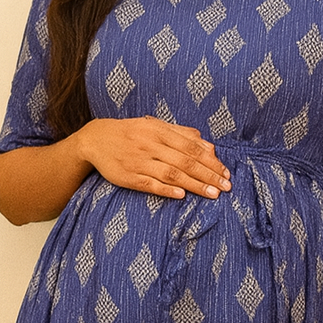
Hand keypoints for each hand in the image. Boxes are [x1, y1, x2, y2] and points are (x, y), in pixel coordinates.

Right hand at [76, 117, 231, 198]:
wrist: (97, 139)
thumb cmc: (132, 133)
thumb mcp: (156, 126)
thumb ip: (182, 134)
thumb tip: (209, 145)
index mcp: (160, 131)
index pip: (192, 147)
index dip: (211, 161)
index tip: (226, 172)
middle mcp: (151, 145)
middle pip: (185, 161)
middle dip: (208, 174)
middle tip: (226, 186)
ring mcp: (139, 161)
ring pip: (171, 174)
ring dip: (194, 185)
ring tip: (212, 194)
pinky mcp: (129, 177)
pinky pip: (150, 184)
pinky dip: (166, 190)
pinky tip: (182, 196)